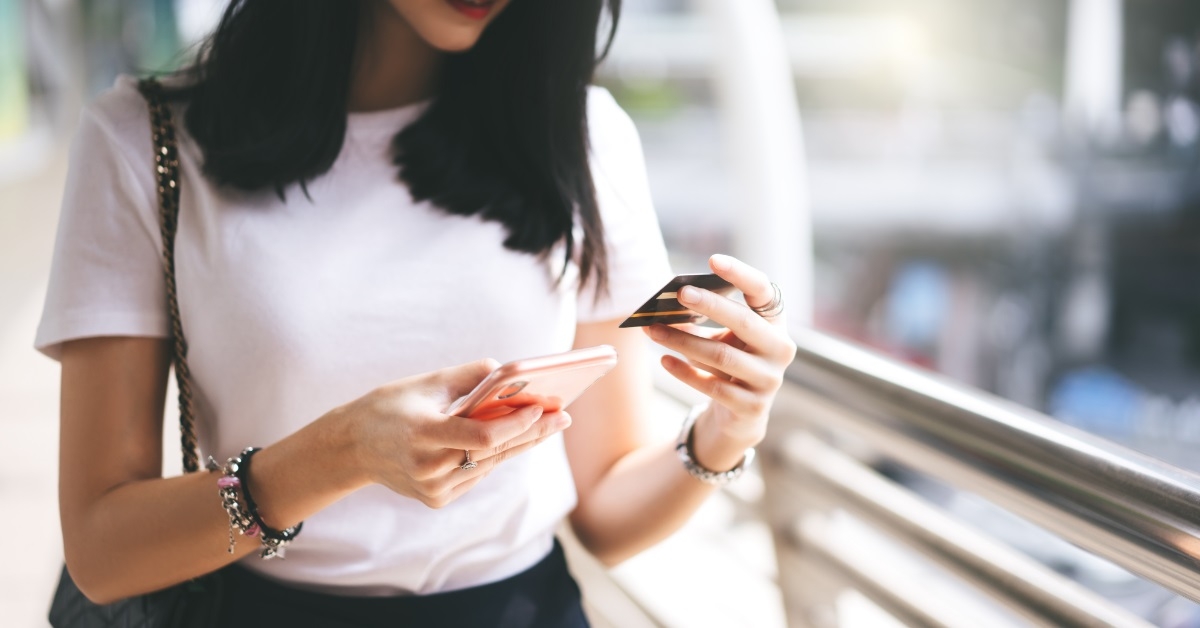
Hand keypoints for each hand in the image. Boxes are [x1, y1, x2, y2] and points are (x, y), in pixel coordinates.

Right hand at [340, 359, 571, 507]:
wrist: (351, 447)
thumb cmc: (389, 406)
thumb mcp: (424, 382)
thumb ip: (468, 376)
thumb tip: (509, 371)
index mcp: (422, 433)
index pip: (482, 436)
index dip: (515, 423)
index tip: (542, 408)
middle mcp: (428, 467)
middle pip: (494, 452)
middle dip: (532, 432)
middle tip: (563, 416)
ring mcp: (432, 489)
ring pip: (490, 465)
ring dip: (519, 444)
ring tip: (549, 424)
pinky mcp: (436, 500)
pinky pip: (477, 475)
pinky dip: (494, 457)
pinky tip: (512, 440)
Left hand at [643, 255, 796, 464]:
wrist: (740, 414)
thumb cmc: (727, 362)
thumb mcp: (718, 337)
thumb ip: (698, 321)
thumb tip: (662, 307)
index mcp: (774, 322)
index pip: (763, 291)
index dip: (740, 274)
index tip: (712, 260)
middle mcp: (780, 348)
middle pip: (744, 321)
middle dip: (711, 305)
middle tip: (679, 293)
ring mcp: (769, 379)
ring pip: (722, 355)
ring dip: (684, 341)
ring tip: (652, 330)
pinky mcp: (752, 406)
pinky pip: (714, 387)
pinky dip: (685, 372)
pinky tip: (664, 360)